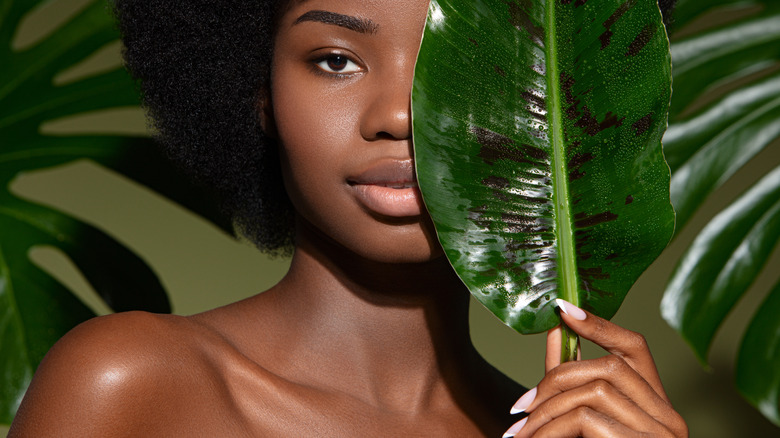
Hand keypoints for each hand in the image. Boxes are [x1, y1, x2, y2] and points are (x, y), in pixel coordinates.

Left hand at [502, 299, 687, 436]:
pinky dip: (550, 429)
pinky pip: (587, 419)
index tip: (562, 310)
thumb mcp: (584, 425)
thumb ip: (571, 386)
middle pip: (608, 367)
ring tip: (519, 436)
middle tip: (519, 407)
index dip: (600, 325)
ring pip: (595, 390)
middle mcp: (669, 418)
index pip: (636, 348)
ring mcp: (662, 435)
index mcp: (656, 408)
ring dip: (546, 410)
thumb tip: (553, 333)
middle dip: (554, 377)